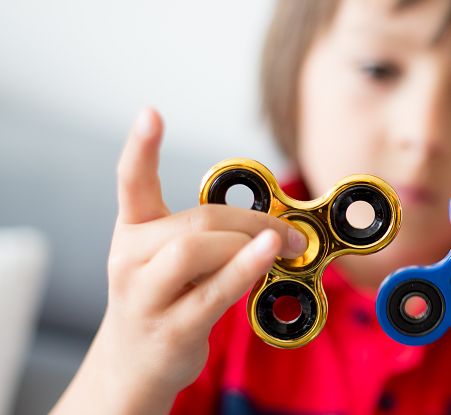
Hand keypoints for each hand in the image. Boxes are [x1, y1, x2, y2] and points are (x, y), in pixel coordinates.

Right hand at [53, 108, 306, 413]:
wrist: (133, 367)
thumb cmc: (162, 303)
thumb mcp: (170, 261)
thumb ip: (209, 236)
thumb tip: (270, 223)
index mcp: (132, 233)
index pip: (131, 183)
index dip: (140, 148)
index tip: (151, 113)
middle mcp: (130, 259)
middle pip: (195, 221)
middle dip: (252, 219)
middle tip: (290, 230)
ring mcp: (145, 296)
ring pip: (196, 249)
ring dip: (249, 242)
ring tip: (283, 246)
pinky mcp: (169, 329)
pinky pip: (213, 291)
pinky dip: (245, 268)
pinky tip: (270, 255)